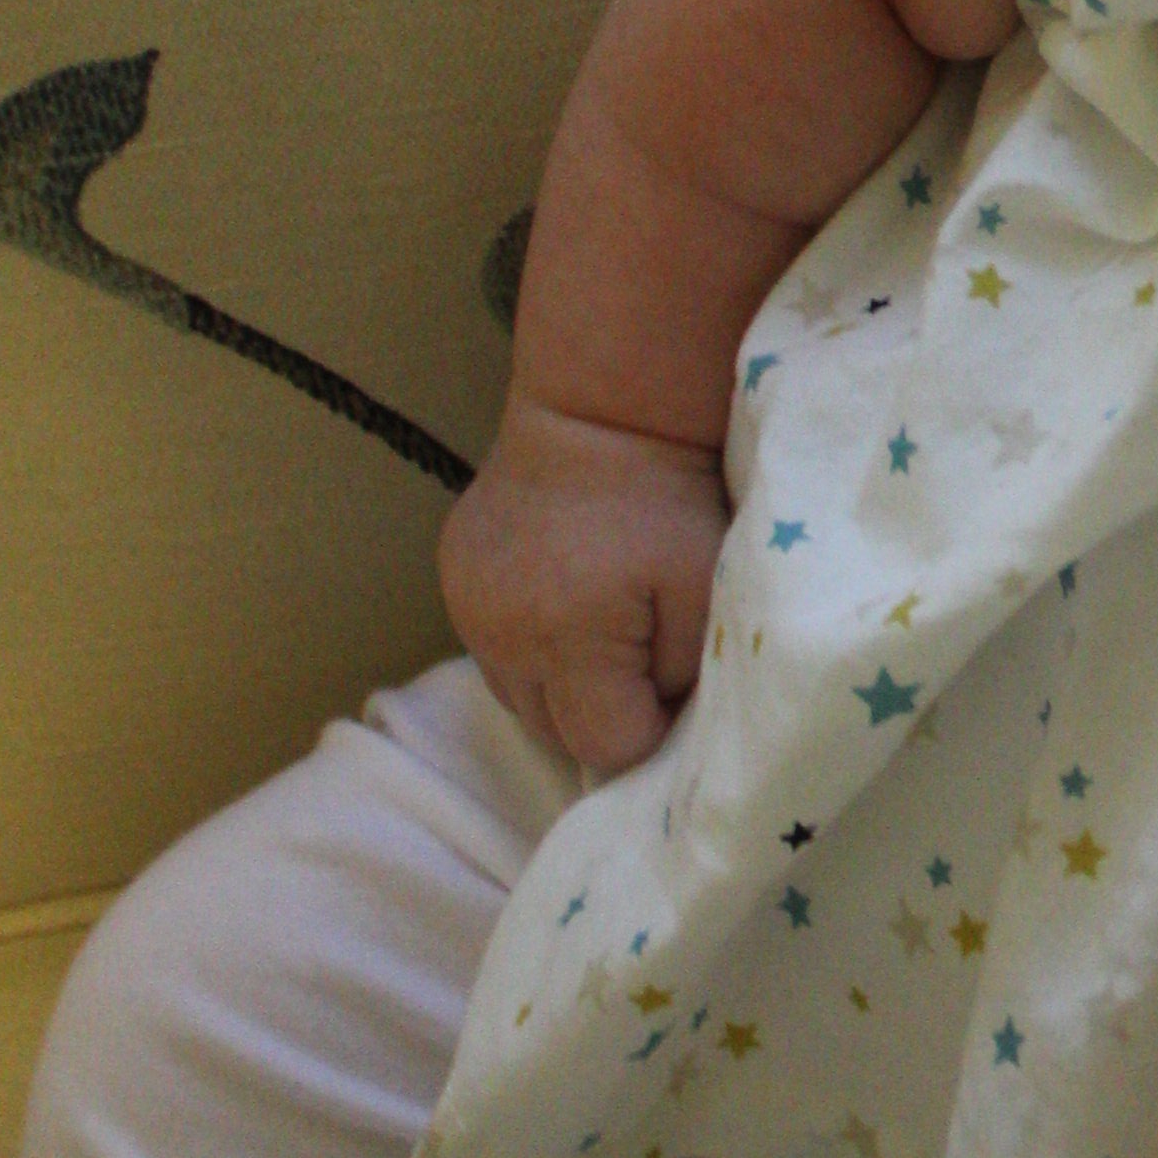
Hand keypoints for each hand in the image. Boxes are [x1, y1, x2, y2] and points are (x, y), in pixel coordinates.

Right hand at [437, 392, 729, 777]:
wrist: (597, 410)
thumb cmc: (666, 500)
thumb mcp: (706, 588)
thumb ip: (686, 674)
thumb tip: (662, 724)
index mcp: (566, 639)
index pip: (605, 747)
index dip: (649, 730)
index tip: (672, 686)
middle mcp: (501, 636)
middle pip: (555, 733)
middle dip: (603, 714)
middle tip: (643, 658)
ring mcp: (466, 610)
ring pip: (519, 699)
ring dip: (562, 687)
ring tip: (604, 632)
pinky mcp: (452, 583)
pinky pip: (495, 654)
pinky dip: (530, 649)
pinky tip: (565, 605)